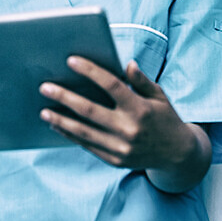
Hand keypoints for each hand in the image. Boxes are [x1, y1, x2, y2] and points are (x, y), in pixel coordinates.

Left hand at [39, 58, 208, 189]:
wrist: (178, 156)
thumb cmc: (165, 119)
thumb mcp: (159, 96)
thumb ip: (141, 81)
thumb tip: (127, 64)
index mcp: (140, 109)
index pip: (112, 86)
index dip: (90, 71)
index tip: (71, 60)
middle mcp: (129, 129)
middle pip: (90, 110)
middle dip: (64, 97)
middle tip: (44, 87)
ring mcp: (121, 147)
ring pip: (83, 132)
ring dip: (60, 120)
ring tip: (43, 110)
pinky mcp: (115, 160)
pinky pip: (88, 145)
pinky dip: (70, 135)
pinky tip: (57, 125)